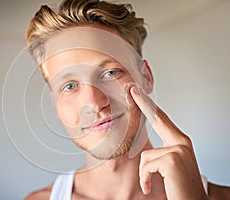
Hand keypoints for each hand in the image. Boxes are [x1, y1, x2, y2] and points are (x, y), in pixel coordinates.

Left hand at [130, 85, 207, 199]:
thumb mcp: (170, 165)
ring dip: (144, 173)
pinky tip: (150, 187)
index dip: (149, 105)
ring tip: (151, 183)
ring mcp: (178, 149)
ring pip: (145, 156)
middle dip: (143, 103)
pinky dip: (145, 179)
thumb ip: (160, 153)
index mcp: (180, 142)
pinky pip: (146, 166)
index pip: (162, 119)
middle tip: (132, 89)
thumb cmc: (180, 186)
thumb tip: (144, 151)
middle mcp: (182, 142)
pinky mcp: (172, 159)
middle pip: (157, 118)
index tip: (139, 93)